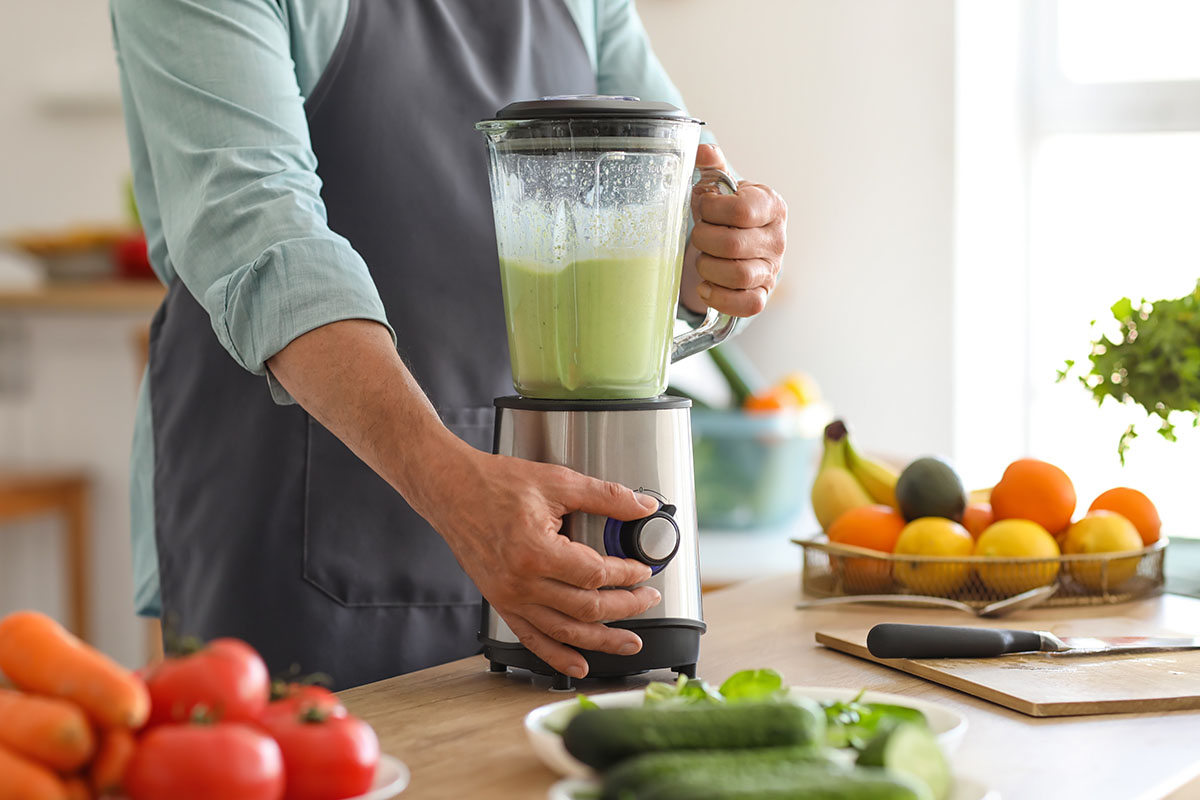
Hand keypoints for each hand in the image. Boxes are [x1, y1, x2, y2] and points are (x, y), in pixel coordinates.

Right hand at [418, 445, 662, 678]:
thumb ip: (605, 496)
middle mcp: (521, 583)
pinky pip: (533, 638)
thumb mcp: (557, 481)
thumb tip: (643, 507)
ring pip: (564, 632)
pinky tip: (579, 665)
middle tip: (648, 599)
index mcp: (536, 551)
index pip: (595, 575)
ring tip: (630, 642)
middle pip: (586, 608)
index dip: (627, 575)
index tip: (643, 570)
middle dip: (625, 607)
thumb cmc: (496, 483)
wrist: (452, 490)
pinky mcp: (501, 603)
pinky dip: (557, 656)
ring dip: (601, 641)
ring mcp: (509, 598)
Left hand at [681, 144, 786, 317]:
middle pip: (734, 245)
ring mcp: (772, 269)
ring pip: (739, 276)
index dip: (713, 210)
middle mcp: (777, 238)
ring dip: (708, 269)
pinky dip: (720, 298)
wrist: (735, 246)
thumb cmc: (725, 216)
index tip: (704, 208)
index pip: (742, 210)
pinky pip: (748, 304)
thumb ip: (712, 167)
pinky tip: (706, 287)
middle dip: (704, 241)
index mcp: (771, 205)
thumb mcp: (719, 188)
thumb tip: (703, 150)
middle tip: (698, 236)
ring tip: (703, 260)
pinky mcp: (763, 294)